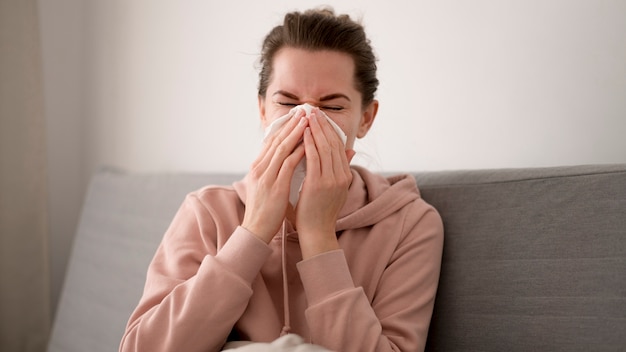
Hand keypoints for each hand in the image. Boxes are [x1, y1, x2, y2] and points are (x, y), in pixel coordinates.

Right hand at [241, 112, 308, 242]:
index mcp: (257, 168)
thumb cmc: (264, 211)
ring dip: (296, 132)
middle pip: (276, 140)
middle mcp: (259, 168)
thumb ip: (273, 172)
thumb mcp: (266, 187)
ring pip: (282, 148)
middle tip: (304, 111)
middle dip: (291, 124)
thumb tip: (283, 162)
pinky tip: (309, 143)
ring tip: (308, 121)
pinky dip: (299, 151)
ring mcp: (266, 176)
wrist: (256, 229)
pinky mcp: (275, 186)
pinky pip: (288, 163)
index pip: (270, 142)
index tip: (295, 117)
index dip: (283, 128)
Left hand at [296, 110, 355, 258]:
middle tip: (313, 110)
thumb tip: (350, 151)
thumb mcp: (335, 189)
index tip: (321, 117)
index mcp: (345, 176)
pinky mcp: (319, 184)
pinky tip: (302, 133)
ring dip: (315, 129)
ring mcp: (331, 180)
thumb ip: (341, 169)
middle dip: (322, 125)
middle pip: (333, 143)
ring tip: (307, 116)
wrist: (316, 232)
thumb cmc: (320, 212)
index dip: (330, 130)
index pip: (339, 146)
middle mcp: (341, 176)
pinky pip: (314, 158)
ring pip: (324, 147)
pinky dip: (308, 143)